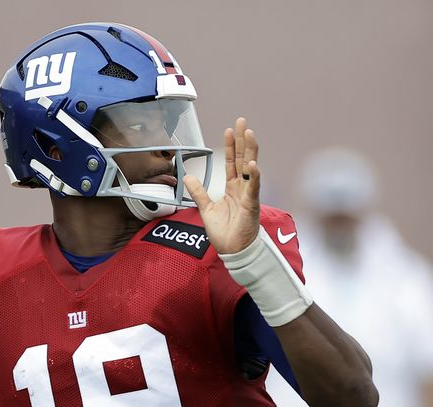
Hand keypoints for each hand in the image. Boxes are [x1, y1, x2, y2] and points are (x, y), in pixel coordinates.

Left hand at [183, 117, 260, 253]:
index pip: (231, 162)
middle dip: (242, 140)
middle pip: (242, 159)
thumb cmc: (224, 232)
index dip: (230, 146)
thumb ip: (199, 192)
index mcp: (232, 188)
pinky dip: (253, 176)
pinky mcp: (251, 206)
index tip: (229, 130)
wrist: (232, 250)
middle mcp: (242, 188)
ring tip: (250, 134)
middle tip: (242, 122)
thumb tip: (187, 177)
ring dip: (250, 151)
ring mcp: (248, 195)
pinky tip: (252, 164)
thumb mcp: (206, 209)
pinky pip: (253, 188)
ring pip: (250, 169)